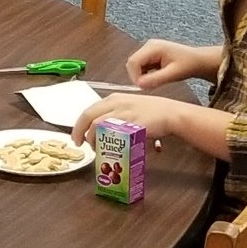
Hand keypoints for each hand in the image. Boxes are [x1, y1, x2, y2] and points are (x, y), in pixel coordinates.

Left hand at [70, 94, 193, 147]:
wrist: (169, 113)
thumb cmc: (151, 111)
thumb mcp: (128, 106)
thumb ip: (114, 113)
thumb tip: (100, 128)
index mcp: (113, 99)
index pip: (88, 111)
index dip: (78, 125)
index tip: (77, 135)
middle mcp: (115, 103)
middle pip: (88, 117)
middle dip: (79, 131)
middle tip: (79, 143)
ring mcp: (123, 113)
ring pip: (98, 125)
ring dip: (92, 138)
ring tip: (94, 148)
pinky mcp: (131, 124)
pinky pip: (114, 133)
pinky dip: (108, 142)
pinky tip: (108, 149)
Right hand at [125, 39, 217, 88]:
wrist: (198, 60)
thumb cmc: (189, 64)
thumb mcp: (174, 74)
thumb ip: (156, 79)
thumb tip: (139, 85)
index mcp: (153, 47)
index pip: (133, 61)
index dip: (134, 76)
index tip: (142, 87)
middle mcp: (149, 45)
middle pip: (132, 62)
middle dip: (137, 76)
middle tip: (149, 86)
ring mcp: (149, 49)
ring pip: (136, 65)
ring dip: (142, 75)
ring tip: (156, 81)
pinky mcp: (151, 54)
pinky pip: (141, 65)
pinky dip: (145, 73)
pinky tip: (157, 77)